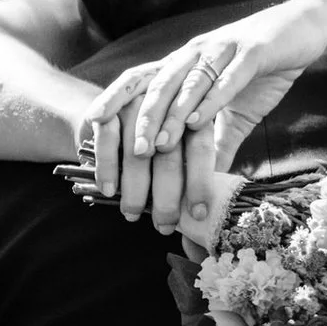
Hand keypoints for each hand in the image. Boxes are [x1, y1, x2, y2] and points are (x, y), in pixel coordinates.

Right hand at [72, 65, 246, 240]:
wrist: (120, 101)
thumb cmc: (164, 131)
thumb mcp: (194, 138)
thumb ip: (209, 161)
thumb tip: (219, 202)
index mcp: (196, 111)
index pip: (201, 148)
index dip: (200, 182)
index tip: (198, 213)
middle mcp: (169, 103)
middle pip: (169, 154)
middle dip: (166, 194)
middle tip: (165, 225)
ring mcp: (138, 102)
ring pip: (137, 149)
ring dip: (135, 186)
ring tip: (133, 214)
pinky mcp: (110, 105)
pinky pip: (107, 138)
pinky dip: (108, 167)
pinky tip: (109, 190)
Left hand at [106, 0, 326, 162]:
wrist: (306, 29)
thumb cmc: (264, 69)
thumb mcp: (236, 111)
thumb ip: (216, 143)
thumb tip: (203, 186)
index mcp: (184, 65)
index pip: (138, 80)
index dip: (110, 102)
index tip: (88, 132)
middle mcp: (195, 53)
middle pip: (157, 83)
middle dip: (140, 119)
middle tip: (130, 152)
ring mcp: (223, 49)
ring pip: (189, 81)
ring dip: (171, 114)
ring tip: (158, 144)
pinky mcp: (254, 50)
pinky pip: (228, 76)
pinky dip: (212, 99)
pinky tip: (202, 121)